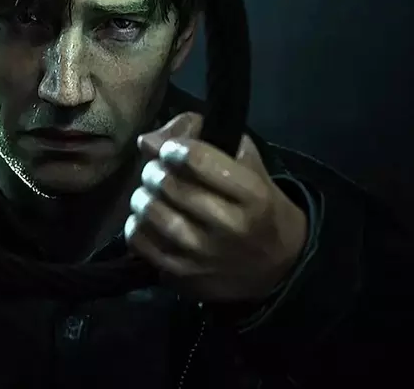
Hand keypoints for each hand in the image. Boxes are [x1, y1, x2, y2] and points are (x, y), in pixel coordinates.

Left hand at [125, 112, 307, 301]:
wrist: (277, 267)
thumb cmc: (259, 206)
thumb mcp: (248, 165)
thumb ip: (204, 139)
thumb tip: (149, 140)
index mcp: (252, 195)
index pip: (196, 159)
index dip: (174, 147)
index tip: (173, 149)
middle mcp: (229, 227)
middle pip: (169, 185)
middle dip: (154, 169)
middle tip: (158, 169)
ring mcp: (203, 255)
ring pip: (150, 212)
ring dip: (142, 195)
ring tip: (151, 192)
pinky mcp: (182, 275)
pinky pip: (140, 242)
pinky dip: (136, 224)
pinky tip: (148, 218)